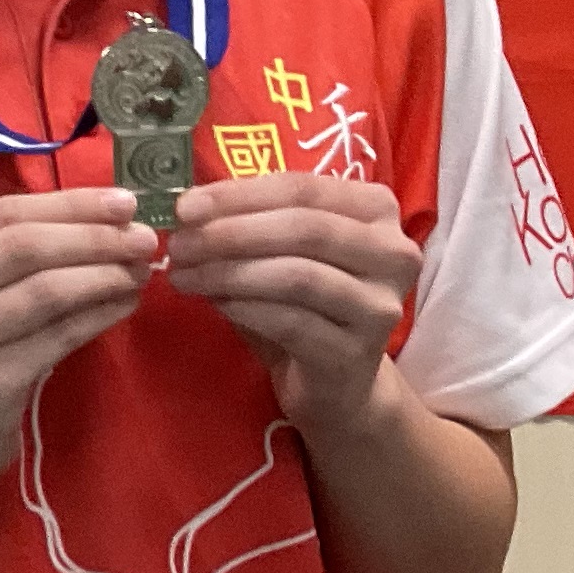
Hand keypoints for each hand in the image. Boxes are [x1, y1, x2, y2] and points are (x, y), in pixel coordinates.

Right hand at [0, 188, 158, 558]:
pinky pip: (55, 338)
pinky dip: (98, 315)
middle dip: (92, 235)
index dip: (67, 203)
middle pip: (19, 247)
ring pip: (41, 291)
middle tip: (143, 234)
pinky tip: (124, 305)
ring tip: (140, 268)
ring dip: (103, 274)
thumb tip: (97, 216)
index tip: (123, 200)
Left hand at [164, 169, 421, 444]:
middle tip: (179, 244)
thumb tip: (190, 206)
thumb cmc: (307, 303)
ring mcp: (379, 305)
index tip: (185, 206)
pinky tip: (214, 303)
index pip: (303, 188)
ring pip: (297, 276)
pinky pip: (291, 322)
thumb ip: (253, 220)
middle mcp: (394, 253)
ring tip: (184, 276)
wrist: (338, 383)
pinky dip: (245, 308)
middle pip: (304, 229)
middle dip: (231, 233)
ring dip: (230, 272)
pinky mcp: (356, 352)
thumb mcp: (287, 250)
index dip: (239, 194)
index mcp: (378, 209)